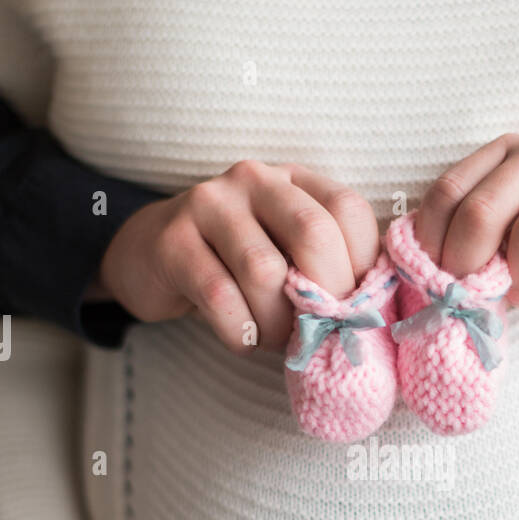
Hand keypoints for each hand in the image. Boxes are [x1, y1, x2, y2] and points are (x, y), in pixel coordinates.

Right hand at [94, 161, 379, 352]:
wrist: (149, 258)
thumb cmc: (235, 264)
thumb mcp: (285, 252)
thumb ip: (326, 266)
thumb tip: (369, 312)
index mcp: (294, 180)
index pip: (347, 209)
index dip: (361, 265)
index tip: (351, 305)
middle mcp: (254, 180)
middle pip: (312, 233)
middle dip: (325, 296)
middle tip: (319, 330)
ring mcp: (209, 205)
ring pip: (264, 271)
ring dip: (278, 322)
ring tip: (277, 339)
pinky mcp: (172, 241)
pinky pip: (220, 296)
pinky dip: (241, 331)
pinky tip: (244, 339)